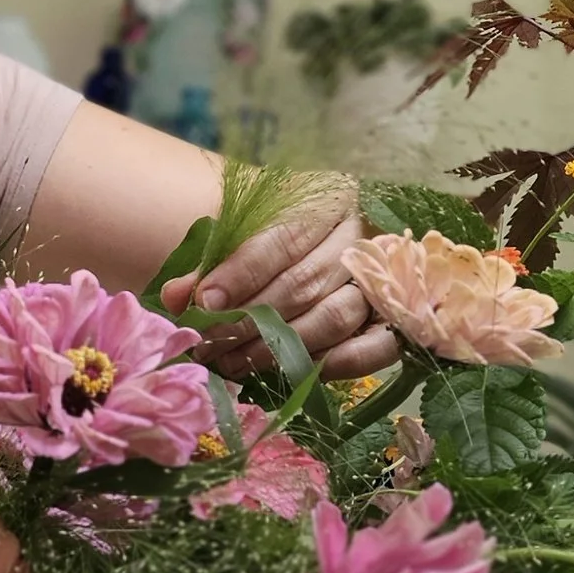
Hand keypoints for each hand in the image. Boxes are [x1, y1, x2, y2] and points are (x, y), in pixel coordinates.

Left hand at [162, 195, 397, 382]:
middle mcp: (361, 236)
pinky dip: (328, 365)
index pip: (283, 239)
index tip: (200, 304)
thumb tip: (174, 297)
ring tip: (234, 363)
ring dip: (279, 348)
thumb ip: (212, 265)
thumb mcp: (247, 237)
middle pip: (305, 284)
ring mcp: (386, 279)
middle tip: (208, 345)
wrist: (338, 245)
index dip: (240, 275)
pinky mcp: (399, 321)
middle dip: (249, 321)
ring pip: (335, 317)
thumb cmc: (282, 239)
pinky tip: (286, 371)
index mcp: (326, 201)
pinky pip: (370, 350)